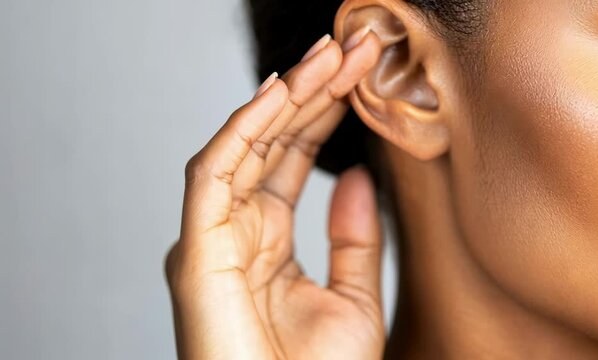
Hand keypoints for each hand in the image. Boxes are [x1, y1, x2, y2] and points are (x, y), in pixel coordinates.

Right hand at [165, 28, 383, 359]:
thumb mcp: (353, 297)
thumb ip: (354, 238)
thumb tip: (358, 178)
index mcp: (267, 238)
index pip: (292, 158)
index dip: (323, 114)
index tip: (358, 77)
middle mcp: (236, 228)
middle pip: (270, 142)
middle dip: (311, 90)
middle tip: (350, 47)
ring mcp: (213, 234)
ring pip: (245, 144)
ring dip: (286, 96)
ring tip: (329, 56)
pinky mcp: (196, 247)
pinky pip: (216, 170)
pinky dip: (245, 126)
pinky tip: (283, 91)